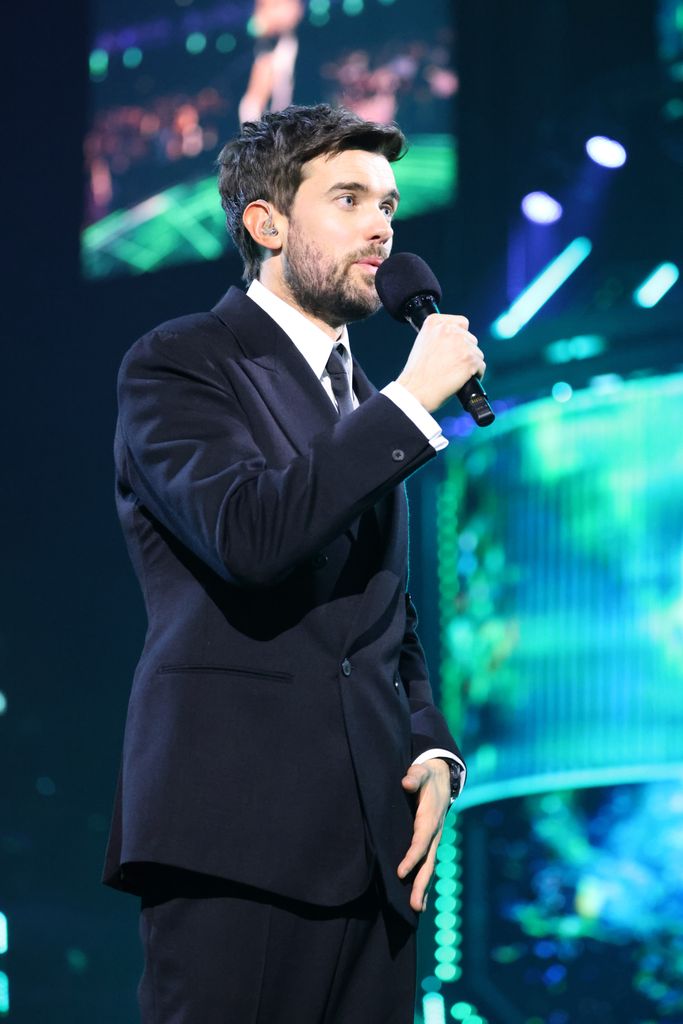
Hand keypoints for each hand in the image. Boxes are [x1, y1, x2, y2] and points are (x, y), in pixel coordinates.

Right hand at [396, 314, 485, 412]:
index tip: (453, 348)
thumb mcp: (423, 344)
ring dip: (470, 364)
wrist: (415, 391)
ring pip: (477, 353)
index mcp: (434, 322)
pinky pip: (481, 366)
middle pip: (470, 338)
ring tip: (454, 374)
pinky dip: (476, 375)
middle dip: (465, 352)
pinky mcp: (469, 359)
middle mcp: (448, 329)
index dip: (460, 337)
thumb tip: (457, 339)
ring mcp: (460, 344)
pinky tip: (462, 381)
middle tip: (451, 365)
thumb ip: (438, 336)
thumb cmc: (417, 374)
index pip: (461, 322)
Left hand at [397, 758, 450, 912]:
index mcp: (430, 818)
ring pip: (429, 866)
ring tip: (417, 909)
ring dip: (423, 888)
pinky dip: (424, 881)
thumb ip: (415, 776)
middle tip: (414, 906)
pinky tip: (419, 898)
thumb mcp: (422, 771)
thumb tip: (407, 782)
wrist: (443, 777)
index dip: (412, 856)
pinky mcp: (431, 842)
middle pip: (428, 862)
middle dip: (421, 883)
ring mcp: (435, 839)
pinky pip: (428, 863)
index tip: (401, 872)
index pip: (421, 841)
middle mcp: (435, 833)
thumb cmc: (427, 775)